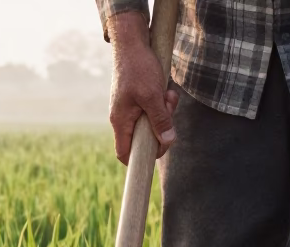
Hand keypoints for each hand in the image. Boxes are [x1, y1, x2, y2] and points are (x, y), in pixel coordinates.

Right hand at [108, 11, 178, 163]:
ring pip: (153, 123)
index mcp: (121, 121)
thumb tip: (167, 141)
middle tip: (168, 111)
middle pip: (145, 139)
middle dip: (162, 129)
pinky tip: (166, 90)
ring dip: (166, 113)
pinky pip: (155, 110)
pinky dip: (164, 103)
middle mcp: (124, 118)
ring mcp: (131, 109)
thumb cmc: (138, 67)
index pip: (124, 153)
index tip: (157, 152)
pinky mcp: (140, 100)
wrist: (133, 43)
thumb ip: (160, 120)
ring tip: (167, 95)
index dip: (139, 159)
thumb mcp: (152, 96)